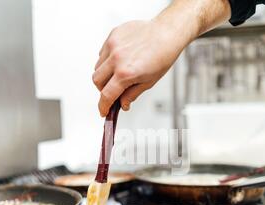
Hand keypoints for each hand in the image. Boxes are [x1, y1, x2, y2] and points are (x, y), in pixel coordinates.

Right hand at [92, 0, 231, 115]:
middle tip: (112, 91)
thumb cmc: (162, 56)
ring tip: (118, 72)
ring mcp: (113, 45)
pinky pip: (102, 52)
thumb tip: (122, 105)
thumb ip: (131, 94)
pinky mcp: (113, 35)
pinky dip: (107, 60)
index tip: (103, 111)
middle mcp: (116, 58)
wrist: (167, 33)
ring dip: (104, 74)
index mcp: (126, 73)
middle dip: (102, 90)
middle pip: (97, 81)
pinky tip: (120, 59)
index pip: (106, 95)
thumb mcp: (149, 82)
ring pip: (98, 66)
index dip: (103, 106)